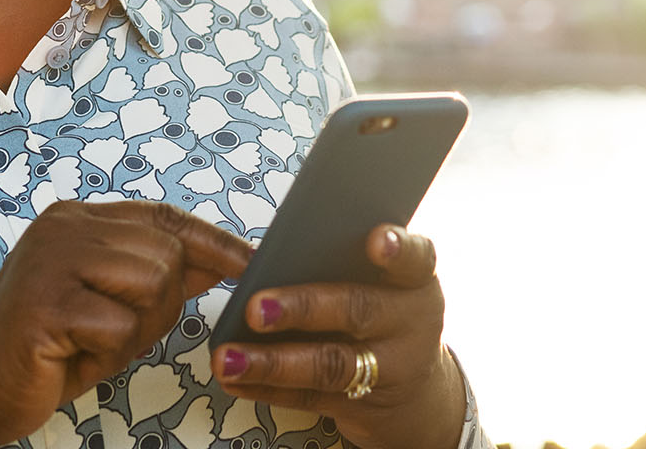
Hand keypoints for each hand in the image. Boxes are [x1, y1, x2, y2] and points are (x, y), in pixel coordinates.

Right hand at [0, 199, 253, 448]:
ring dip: (133, 330)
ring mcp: (52, 260)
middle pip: (167, 254)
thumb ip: (156, 276)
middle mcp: (64, 227)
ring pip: (152, 285)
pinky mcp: (46, 303)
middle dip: (160, 305)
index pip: (164, 217)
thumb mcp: (107, 304)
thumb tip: (220, 261)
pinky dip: (107, 353)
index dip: (212, 241)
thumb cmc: (43, 350)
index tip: (249, 263)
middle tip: (114, 332)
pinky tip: (72, 355)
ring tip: (91, 342)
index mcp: (77, 219)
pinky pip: (119, 326)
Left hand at [208, 224, 464, 448]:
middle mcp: (411, 325)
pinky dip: (267, 388)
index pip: (416, 259)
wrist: (416, 395)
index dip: (399, 248)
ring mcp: (391, 371)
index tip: (376, 240)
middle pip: (358, 310)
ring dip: (272, 362)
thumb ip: (348, 264)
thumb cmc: (385, 318)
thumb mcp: (387, 287)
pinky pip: (310, 397)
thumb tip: (274, 255)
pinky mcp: (363, 405)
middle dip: (303, 307)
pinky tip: (235, 378)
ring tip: (229, 357)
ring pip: (329, 364)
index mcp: (416, 282)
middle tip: (257, 307)